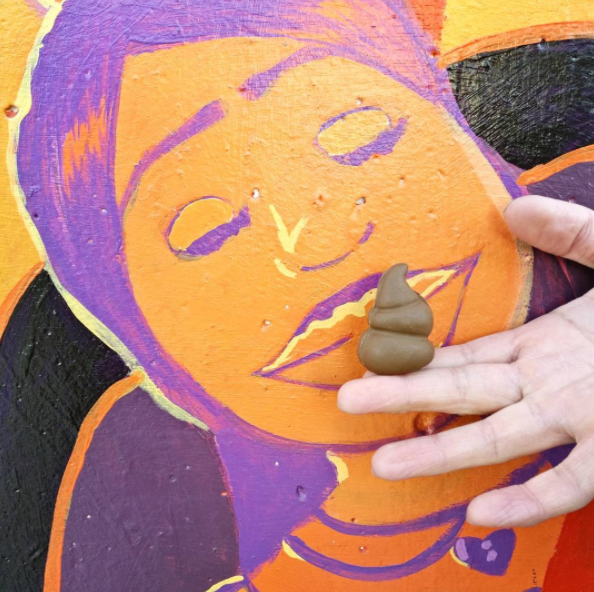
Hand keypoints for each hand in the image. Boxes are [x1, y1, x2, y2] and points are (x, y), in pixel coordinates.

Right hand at [339, 195, 593, 527]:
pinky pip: (567, 480)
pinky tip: (481, 513)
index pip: (463, 353)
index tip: (372, 355)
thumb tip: (511, 205)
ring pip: (495, 438)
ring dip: (439, 451)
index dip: (416, 354)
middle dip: (402, 397)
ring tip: (385, 464)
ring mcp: (576, 417)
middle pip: (460, 392)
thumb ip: (570, 232)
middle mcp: (545, 385)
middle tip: (348, 401)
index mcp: (540, 345)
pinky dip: (526, 498)